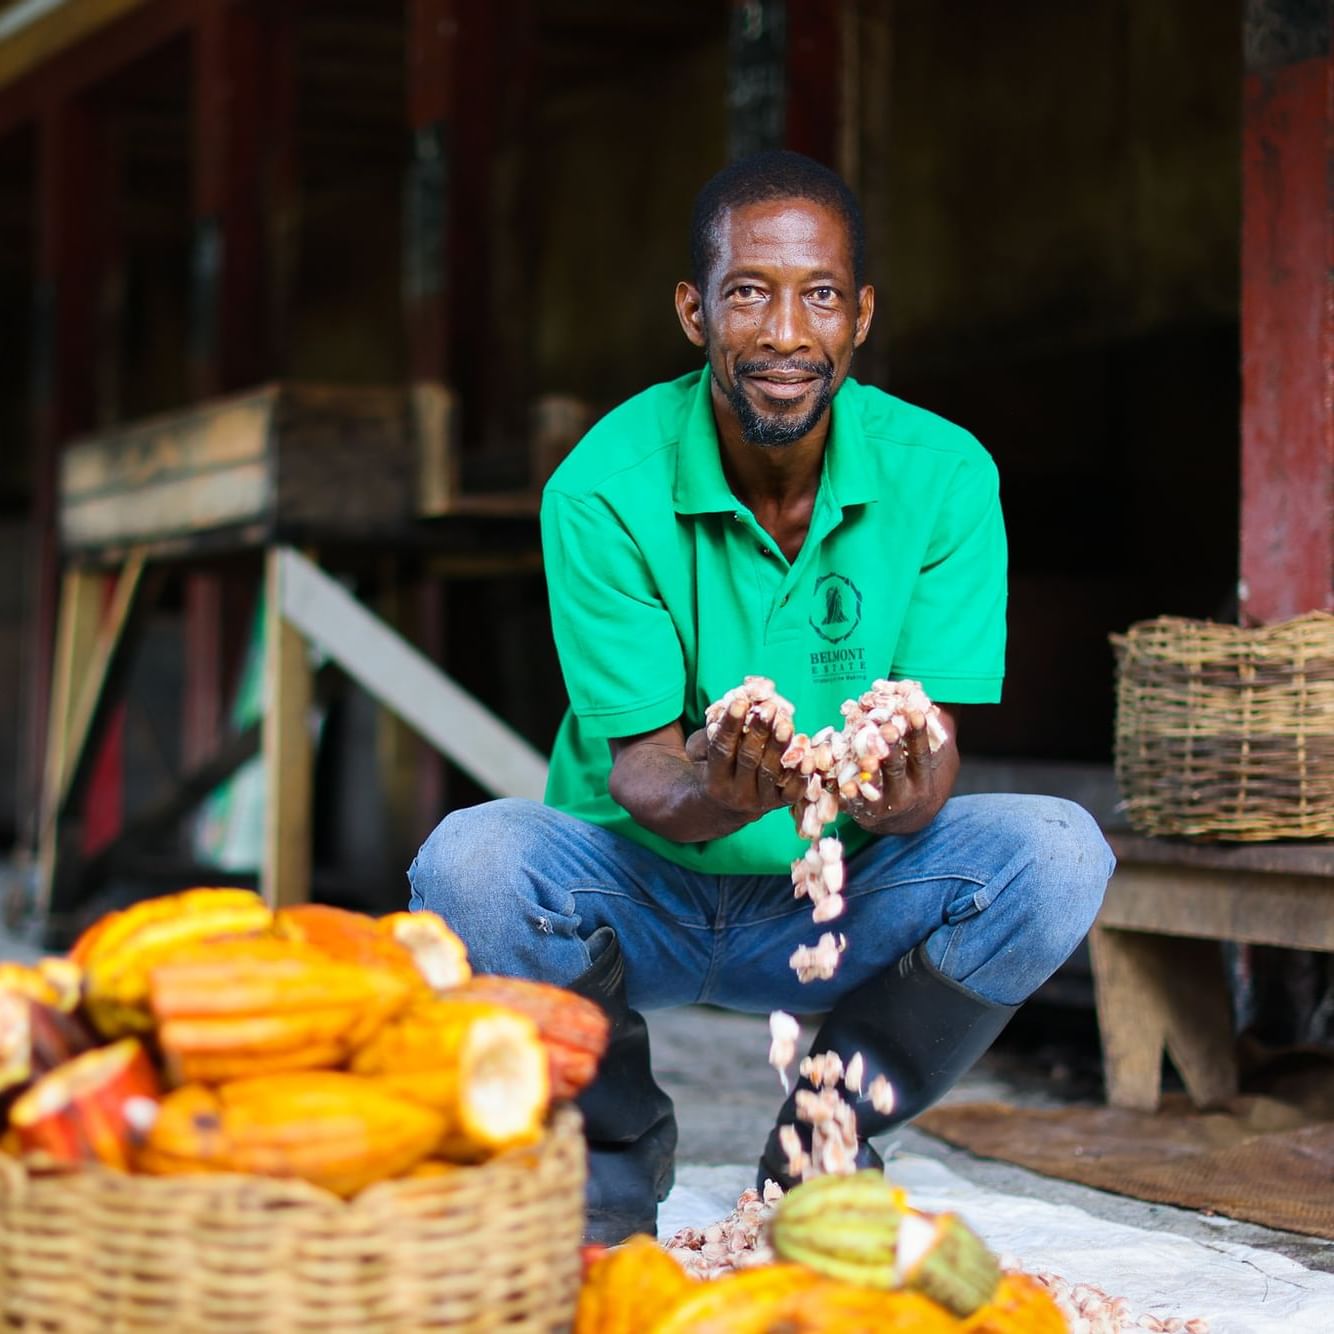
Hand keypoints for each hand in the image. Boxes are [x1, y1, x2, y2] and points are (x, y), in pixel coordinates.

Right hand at [685, 695, 808, 819]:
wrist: (731, 806)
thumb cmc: (720, 766)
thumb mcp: (704, 751)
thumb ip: (713, 731)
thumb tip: (727, 704)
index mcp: (714, 780)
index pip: (722, 749)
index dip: (730, 725)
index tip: (739, 701)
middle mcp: (736, 793)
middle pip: (748, 759)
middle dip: (759, 731)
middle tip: (769, 708)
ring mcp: (760, 801)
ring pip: (771, 772)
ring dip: (779, 746)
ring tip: (786, 724)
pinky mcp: (781, 803)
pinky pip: (793, 792)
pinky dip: (801, 776)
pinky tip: (807, 757)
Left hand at [840, 706, 956, 835]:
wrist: (908, 821)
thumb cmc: (912, 778)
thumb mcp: (919, 760)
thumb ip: (915, 735)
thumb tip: (913, 696)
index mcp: (921, 776)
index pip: (921, 753)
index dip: (918, 733)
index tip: (915, 713)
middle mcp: (907, 793)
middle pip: (898, 769)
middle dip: (892, 750)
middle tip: (887, 730)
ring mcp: (887, 807)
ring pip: (878, 789)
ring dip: (871, 774)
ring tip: (866, 760)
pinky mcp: (866, 815)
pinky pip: (857, 806)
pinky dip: (851, 797)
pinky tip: (845, 786)